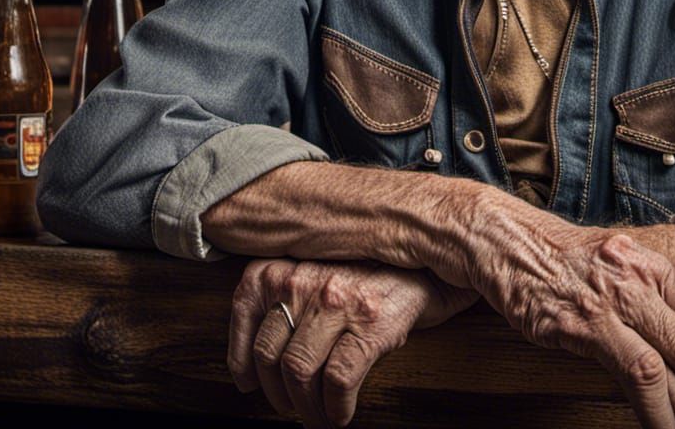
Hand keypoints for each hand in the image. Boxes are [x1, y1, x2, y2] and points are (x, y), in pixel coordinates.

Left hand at [228, 257, 478, 426]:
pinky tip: (341, 413)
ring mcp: (337, 301)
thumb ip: (289, 294)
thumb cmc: (374, 270)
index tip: (249, 382)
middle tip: (294, 406)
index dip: (242, 358)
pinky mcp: (369, 325)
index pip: (245, 311)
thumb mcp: (322, 268)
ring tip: (318, 414)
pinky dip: (334, 408)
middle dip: (279, 393)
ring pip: (297, 372)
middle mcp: (306, 278)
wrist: (432, 261)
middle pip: (269, 353)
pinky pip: (336, 382)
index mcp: (289, 262)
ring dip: (306, 407)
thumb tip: (256, 359)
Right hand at [459, 204, 674, 428]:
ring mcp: (610, 301)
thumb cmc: (558, 258)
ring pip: (671, 363)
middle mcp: (637, 278)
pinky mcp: (583, 325)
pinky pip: (635, 375)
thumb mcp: (613, 262)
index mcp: (650, 263)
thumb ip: (647, 293)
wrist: (507, 241)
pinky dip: (656, 411)